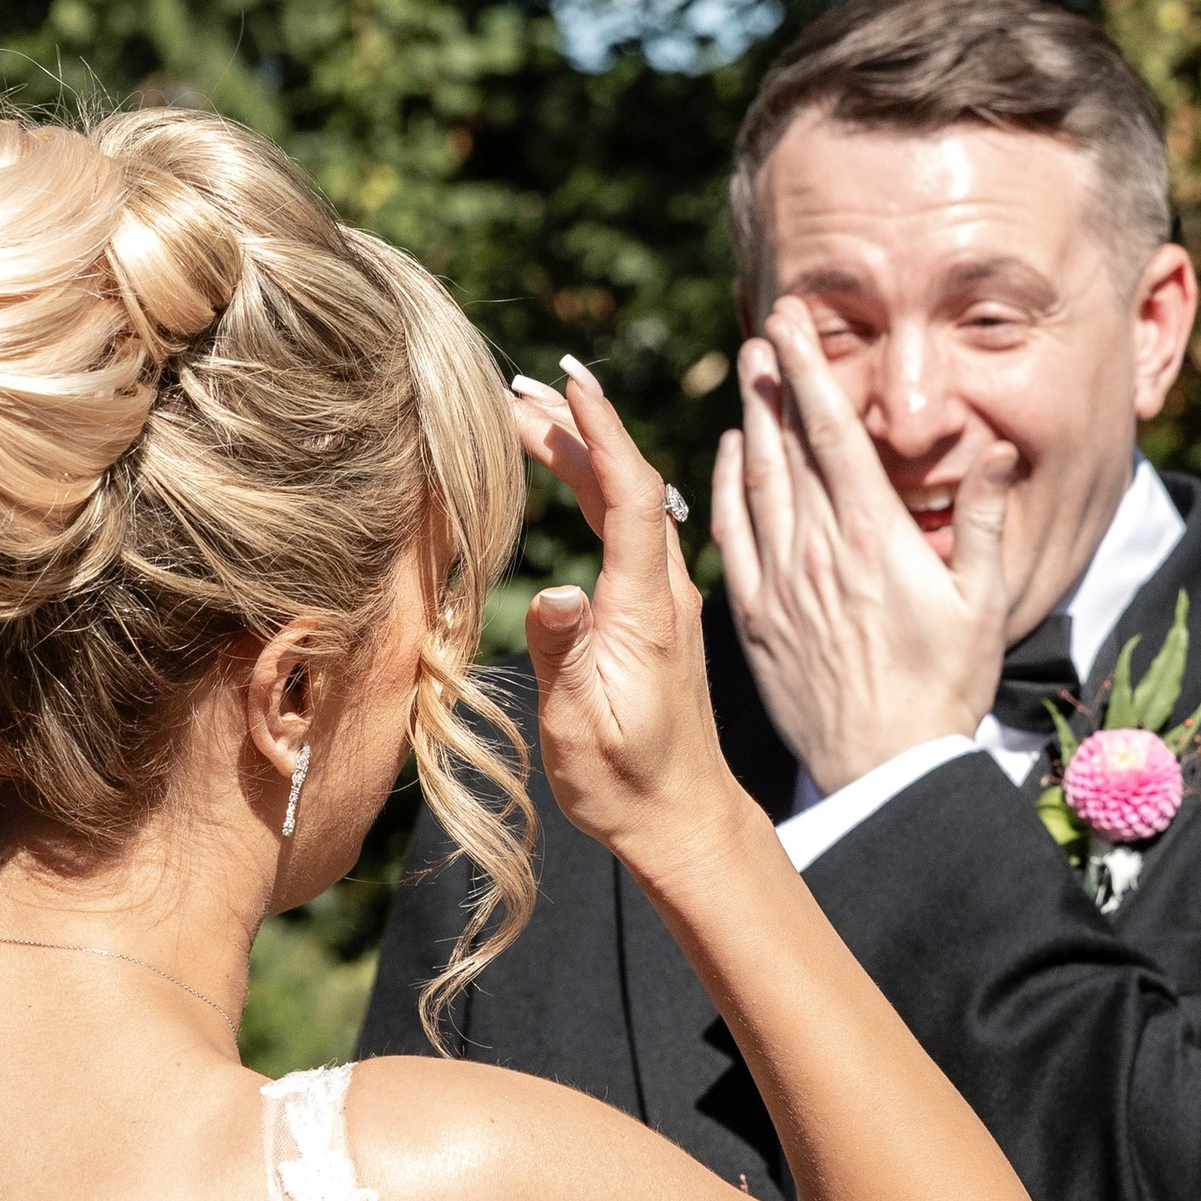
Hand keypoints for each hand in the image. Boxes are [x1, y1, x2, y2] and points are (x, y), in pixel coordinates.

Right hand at [511, 363, 750, 891]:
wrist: (681, 817)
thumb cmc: (626, 778)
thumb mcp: (582, 721)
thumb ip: (565, 653)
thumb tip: (555, 593)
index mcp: (646, 607)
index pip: (631, 495)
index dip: (602, 433)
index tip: (571, 383)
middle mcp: (663, 590)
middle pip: (625, 483)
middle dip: (577, 427)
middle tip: (519, 388)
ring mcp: (663, 599)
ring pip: (625, 503)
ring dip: (580, 454)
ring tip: (527, 416)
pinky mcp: (655, 613)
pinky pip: (626, 530)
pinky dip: (592, 489)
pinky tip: (566, 477)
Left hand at [710, 299, 1015, 795]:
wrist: (885, 764)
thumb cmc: (945, 687)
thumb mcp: (984, 602)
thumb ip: (982, 520)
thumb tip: (993, 450)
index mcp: (877, 538)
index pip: (834, 434)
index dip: (810, 372)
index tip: (793, 324)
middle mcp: (820, 550)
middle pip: (789, 445)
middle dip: (777, 380)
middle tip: (768, 325)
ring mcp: (781, 582)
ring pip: (756, 481)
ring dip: (750, 421)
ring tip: (748, 370)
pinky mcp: (755, 616)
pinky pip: (732, 534)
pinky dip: (725, 486)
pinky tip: (727, 455)